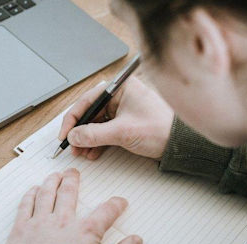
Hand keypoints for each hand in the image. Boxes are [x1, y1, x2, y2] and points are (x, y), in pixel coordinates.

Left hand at [2, 169, 142, 243]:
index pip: (106, 212)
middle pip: (69, 193)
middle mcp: (63, 221)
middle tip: (73, 172)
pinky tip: (33, 190)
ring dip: (52, 182)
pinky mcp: (21, 229)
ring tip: (54, 175)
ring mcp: (40, 223)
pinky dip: (30, 194)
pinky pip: (26, 205)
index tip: (120, 202)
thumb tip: (136, 241)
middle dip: (73, 180)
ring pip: (47, 194)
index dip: (115, 205)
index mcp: (86, 232)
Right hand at [59, 76, 174, 159]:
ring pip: (96, 123)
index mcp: (120, 88)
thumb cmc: (160, 128)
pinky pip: (105, 130)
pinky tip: (93, 152)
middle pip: (90, 112)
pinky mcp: (126, 122)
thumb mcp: (122, 132)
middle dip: (80, 131)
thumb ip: (94, 134)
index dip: (72, 119)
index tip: (65, 135)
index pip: (87, 101)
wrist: (181, 143)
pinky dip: (97, 142)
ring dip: (87, 139)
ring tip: (82, 152)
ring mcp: (123, 109)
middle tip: (72, 146)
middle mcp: (120, 96)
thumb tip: (74, 136)